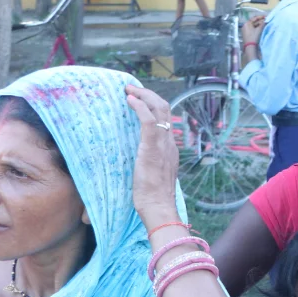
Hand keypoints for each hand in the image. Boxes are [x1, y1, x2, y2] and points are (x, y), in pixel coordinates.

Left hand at [125, 85, 180, 227]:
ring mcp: (163, 143)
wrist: (158, 207)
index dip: (152, 104)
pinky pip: (148, 120)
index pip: (165, 118)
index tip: (138, 99)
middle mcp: (169, 142)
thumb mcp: (152, 175)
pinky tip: (129, 101)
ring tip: (129, 90)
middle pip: (165, 108)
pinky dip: (139, 106)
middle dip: (148, 94)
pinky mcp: (152, 147)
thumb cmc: (152, 198)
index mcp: (169, 148)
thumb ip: (148, 163)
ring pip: (159, 109)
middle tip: (131, 89)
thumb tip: (136, 161)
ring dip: (143, 95)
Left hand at [241, 14, 266, 45]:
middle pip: (254, 22)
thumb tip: (266, 20)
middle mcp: (245, 26)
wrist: (250, 47)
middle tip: (267, 21)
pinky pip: (253, 29)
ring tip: (265, 25)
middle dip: (261, 21)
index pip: (254, 18)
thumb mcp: (259, 29)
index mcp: (247, 23)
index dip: (260, 17)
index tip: (266, 17)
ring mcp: (246, 30)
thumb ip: (263, 24)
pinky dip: (257, 29)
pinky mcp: (247, 34)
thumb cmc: (254, 37)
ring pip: (254, 26)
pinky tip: (262, 29)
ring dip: (260, 25)